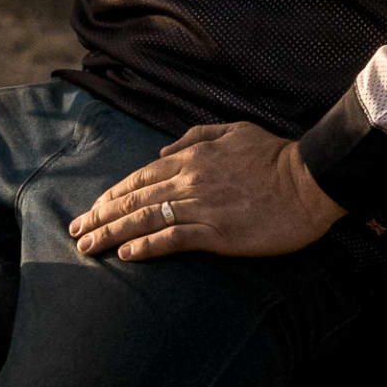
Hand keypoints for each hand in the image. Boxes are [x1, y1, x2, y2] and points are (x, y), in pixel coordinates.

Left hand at [69, 122, 345, 262]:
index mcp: (191, 158)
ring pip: (144, 220)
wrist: (311, 179)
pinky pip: (172, 239)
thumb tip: (164, 148)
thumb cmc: (277, 155)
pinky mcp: (217, 234)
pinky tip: (126, 255)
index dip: (112, 194)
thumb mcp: (234, 130)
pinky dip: (146, 247)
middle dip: (100, 217)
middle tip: (75, 232)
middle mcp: (188, 181)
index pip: (140, 177)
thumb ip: (196, 136)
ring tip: (88, 247)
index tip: (93, 209)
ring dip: (111, 234)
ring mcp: (201, 208)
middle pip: (133, 199)